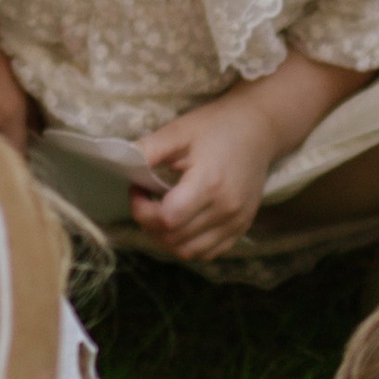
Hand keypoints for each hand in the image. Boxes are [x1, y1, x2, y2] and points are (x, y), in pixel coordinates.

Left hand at [132, 93, 284, 264]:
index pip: (166, 219)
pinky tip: (181, 223)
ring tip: (161, 213)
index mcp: (209, 184)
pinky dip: (187, 244)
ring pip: (188, 251)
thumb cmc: (217, 126)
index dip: (142, 210)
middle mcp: (225, 209)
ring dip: (166, 238)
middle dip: (149, 223)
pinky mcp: (242, 228)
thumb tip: (118, 164)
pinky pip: (207, 252)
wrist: (260, 129)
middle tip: (146, 200)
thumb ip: (147, 150)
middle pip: (174, 238)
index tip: (137, 190)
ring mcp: (236, 222)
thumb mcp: (178, 131)